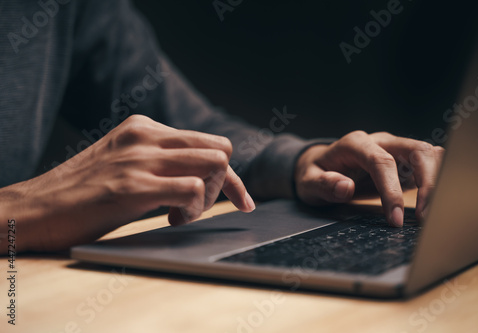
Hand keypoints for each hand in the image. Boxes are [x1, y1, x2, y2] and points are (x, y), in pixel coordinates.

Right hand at [0, 115, 254, 252]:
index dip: (229, 175)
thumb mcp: (125, 163)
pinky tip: (171, 220)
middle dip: (224, 184)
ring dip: (209, 196)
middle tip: (200, 206)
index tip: (240, 199)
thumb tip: (202, 177)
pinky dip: (193, 210)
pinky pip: (191, 189)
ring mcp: (140, 158)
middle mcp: (146, 135)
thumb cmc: (83, 192)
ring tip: (181, 214)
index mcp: (145, 127)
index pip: (208, 142)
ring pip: (214, 162)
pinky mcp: (133, 185)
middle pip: (220, 149)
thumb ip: (161, 162)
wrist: (34, 209)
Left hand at [294, 131, 444, 226]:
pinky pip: (429, 165)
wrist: (318, 166)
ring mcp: (395, 149)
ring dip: (438, 181)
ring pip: (430, 154)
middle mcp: (380, 142)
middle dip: (428, 182)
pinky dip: (437, 182)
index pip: (382, 162)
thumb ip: (323, 184)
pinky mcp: (404, 162)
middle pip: (417, 151)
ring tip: (433, 213)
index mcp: (355, 144)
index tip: (393, 218)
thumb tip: (346, 187)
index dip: (391, 191)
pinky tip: (433, 206)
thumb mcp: (307, 182)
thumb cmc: (313, 174)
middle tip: (425, 217)